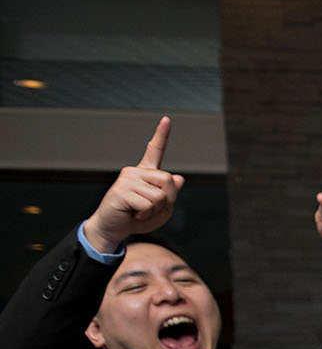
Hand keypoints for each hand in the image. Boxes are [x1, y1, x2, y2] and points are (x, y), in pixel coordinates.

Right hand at [82, 117, 183, 251]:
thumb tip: (180, 178)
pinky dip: (145, 215)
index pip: (154, 151)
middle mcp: (135, 172)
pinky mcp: (121, 190)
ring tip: (139, 212)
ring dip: (154, 211)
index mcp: (145, 174)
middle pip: (168, 181)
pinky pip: (148, 205)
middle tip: (150, 209)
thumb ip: (170, 195)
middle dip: (167, 200)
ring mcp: (126, 179)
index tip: (166, 119)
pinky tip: (132, 214)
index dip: (161, 135)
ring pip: (159, 196)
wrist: (114, 229)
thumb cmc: (136, 219)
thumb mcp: (160, 210)